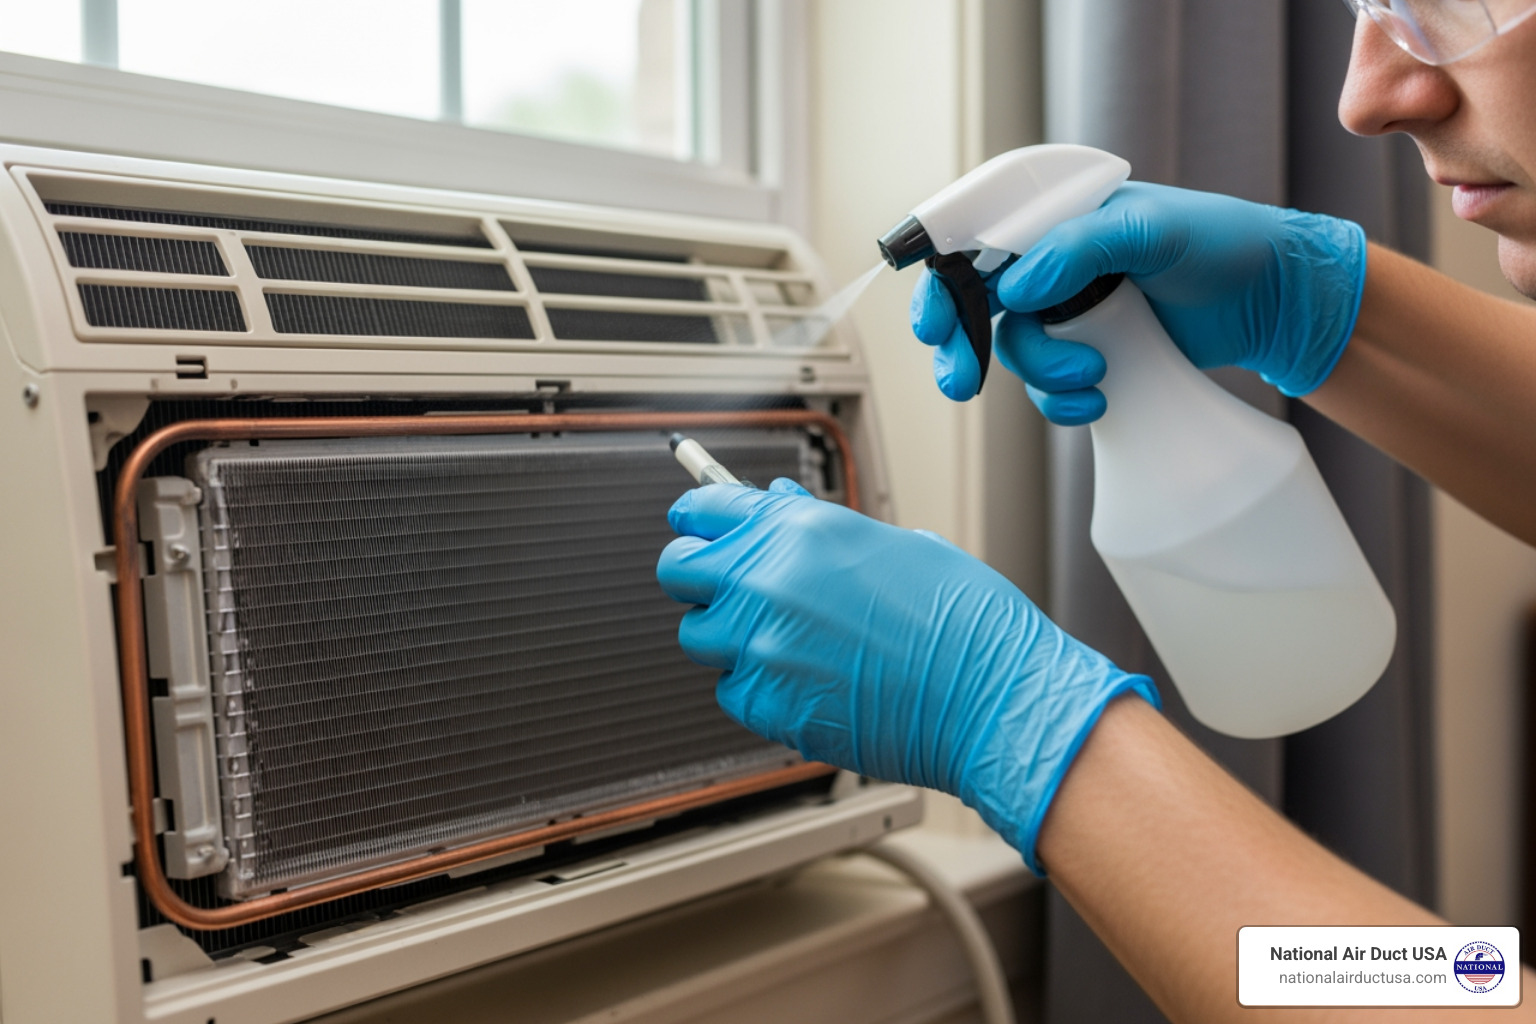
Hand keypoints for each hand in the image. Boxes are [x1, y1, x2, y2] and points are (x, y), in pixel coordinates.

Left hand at [656, 480, 1156, 871]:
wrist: (991, 698)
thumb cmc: (963, 621)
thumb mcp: (894, 545)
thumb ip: (818, 527)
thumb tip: (776, 507)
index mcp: (802, 530)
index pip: (706, 508)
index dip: (697, 516)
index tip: (695, 523)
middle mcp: (770, 582)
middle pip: (677, 570)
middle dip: (700, 575)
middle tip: (729, 586)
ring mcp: (762, 647)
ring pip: (699, 636)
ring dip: (729, 635)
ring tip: (786, 639)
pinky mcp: (766, 705)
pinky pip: (731, 689)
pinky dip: (756, 685)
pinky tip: (807, 679)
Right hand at [910, 181, 1366, 422]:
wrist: (1274, 302)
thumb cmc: (1222, 243)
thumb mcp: (1151, 230)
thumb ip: (1078, 249)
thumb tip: (1013, 291)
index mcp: (1054, 215)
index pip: (973, 236)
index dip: (942, 277)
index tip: (934, 321)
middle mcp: (1050, 261)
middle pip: (972, 301)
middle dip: (960, 343)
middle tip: (960, 379)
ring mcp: (1067, 310)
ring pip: (1013, 351)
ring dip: (1040, 375)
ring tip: (1091, 379)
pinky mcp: (1089, 353)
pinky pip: (1047, 387)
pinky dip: (1062, 402)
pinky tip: (1099, 402)